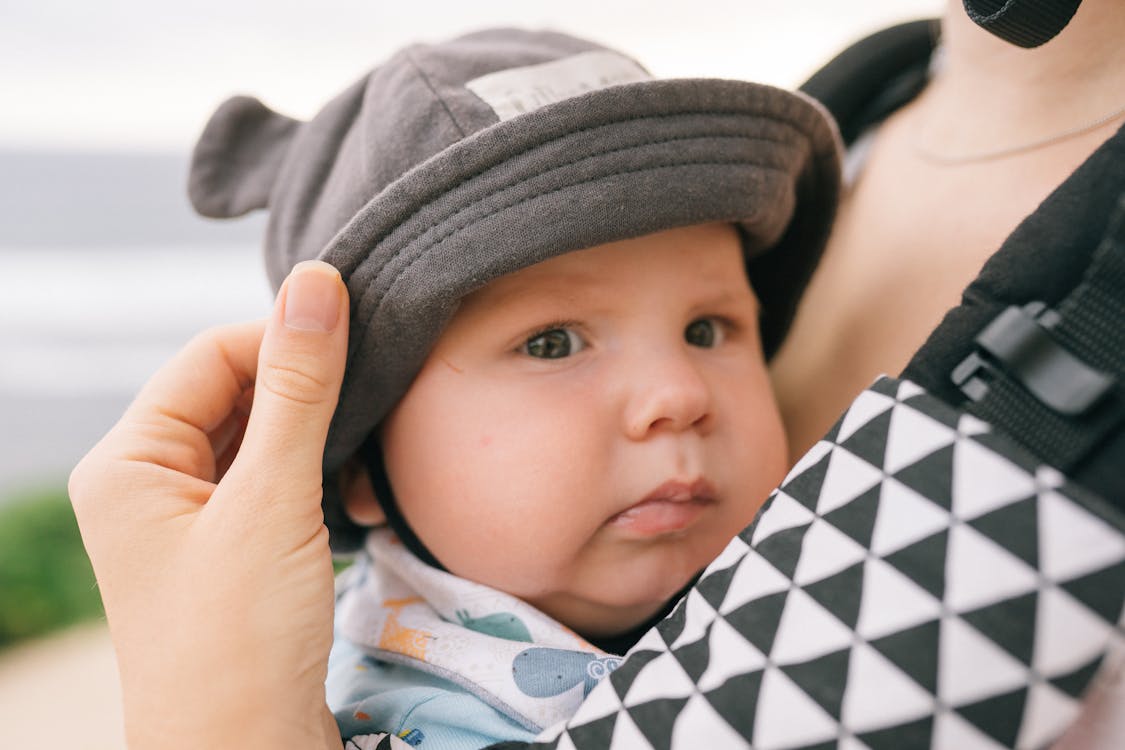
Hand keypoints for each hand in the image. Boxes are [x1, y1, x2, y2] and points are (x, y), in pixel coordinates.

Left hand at [69, 261, 347, 749]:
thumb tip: (316, 280)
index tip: (360, 340)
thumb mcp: (271, 502)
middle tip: (373, 409)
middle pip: (238, 394)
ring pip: (267, 439)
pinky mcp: (235, 549)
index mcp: (129, 464)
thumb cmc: (240, 638)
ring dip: (324, 444)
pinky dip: (323, 483)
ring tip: (364, 472)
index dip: (283, 340)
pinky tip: (358, 503)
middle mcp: (152, 483)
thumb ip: (297, 388)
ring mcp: (194, 519)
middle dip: (311, 399)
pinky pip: (280, 483)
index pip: (211, 357)